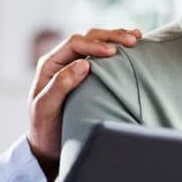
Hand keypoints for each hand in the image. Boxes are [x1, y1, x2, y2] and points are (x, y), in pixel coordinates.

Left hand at [27, 28, 140, 181]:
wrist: (47, 144)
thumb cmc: (44, 128)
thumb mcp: (46, 107)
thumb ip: (61, 84)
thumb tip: (84, 64)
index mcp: (50, 64)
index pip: (74, 44)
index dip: (94, 44)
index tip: (113, 52)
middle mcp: (62, 61)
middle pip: (88, 38)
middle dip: (110, 36)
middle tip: (132, 40)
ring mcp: (75, 66)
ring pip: (97, 43)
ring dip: (116, 38)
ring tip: (137, 37)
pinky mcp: (87, 75)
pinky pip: (102, 57)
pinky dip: (117, 49)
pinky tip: (133, 48)